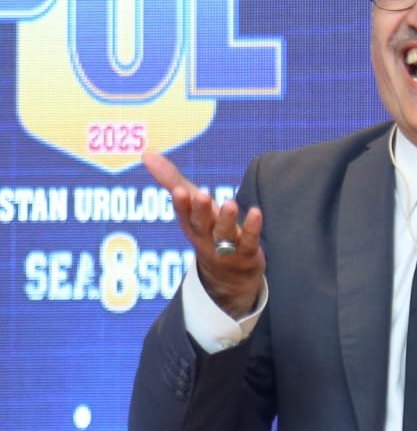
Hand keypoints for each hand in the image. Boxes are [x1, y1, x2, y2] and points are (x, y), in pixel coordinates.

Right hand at [142, 149, 265, 318]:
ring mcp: (225, 248)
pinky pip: (249, 241)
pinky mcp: (246, 253)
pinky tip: (255, 213)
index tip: (179, 192)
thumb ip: (171, 179)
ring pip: (224, 235)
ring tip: (230, 204)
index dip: (181, 205)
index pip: (183, 214)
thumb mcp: (191, 206)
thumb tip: (147, 154)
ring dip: (227, 220)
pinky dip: (252, 228)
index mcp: (190, 224)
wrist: (228, 276)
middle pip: (201, 224)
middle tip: (202, 195)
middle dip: (201, 210)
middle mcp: (205, 237)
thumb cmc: (207, 230)